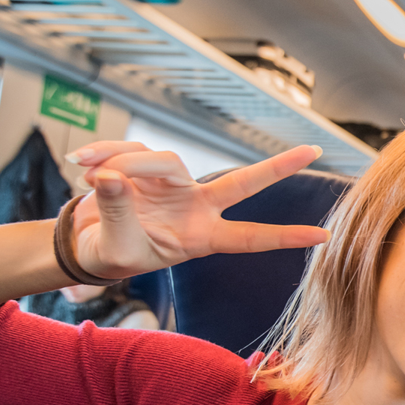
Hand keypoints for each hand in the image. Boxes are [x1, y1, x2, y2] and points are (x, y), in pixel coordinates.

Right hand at [61, 142, 329, 278]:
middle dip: (278, 168)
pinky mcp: (148, 164)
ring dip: (122, 164)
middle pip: (241, 182)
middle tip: (315, 150)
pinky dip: (104, 153)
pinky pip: (131, 149)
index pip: (249, 237)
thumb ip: (118, 211)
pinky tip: (80, 162)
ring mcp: (174, 183)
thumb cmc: (111, 255)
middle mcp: (195, 206)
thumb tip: (112, 176)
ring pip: (161, 159)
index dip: (284, 237)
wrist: (84, 243)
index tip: (325, 237)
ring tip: (89, 175)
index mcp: (199, 237)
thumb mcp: (117, 246)